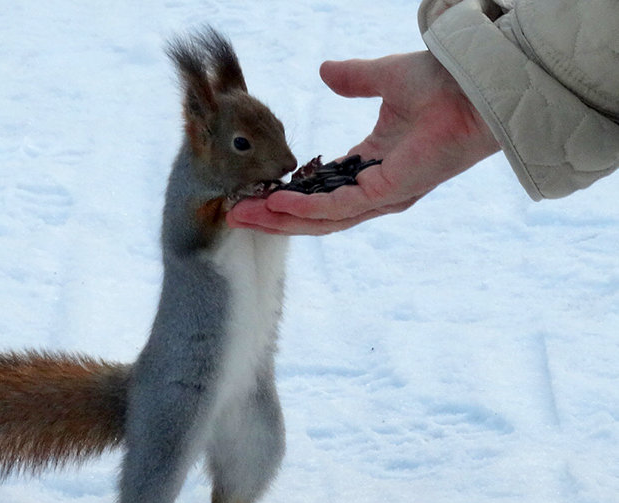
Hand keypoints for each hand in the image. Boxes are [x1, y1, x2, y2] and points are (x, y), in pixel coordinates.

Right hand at [228, 51, 500, 234]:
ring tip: (243, 216)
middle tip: (235, 216)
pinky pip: (341, 206)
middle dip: (273, 217)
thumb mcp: (383, 78)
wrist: (477, 83)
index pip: (321, 190)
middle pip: (316, 215)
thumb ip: (352, 79)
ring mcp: (384, 194)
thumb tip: (324, 71)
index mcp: (373, 165)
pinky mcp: (390, 191)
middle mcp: (376, 188)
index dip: (287, 195)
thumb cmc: (444, 82)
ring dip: (281, 220)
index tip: (254, 193)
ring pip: (323, 219)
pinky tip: (278, 204)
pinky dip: (307, 208)